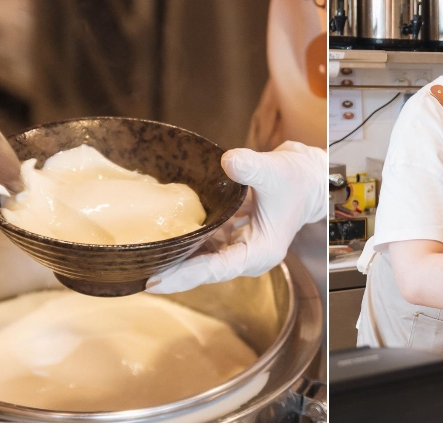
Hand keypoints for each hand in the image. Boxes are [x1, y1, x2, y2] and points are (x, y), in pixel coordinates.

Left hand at [146, 141, 325, 292]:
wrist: (307, 179)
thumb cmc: (296, 179)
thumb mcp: (276, 171)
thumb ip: (252, 167)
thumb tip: (229, 161)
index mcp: (259, 252)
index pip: (217, 269)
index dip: (186, 276)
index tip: (156, 281)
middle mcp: (246, 255)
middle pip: (204, 268)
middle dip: (173, 270)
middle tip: (136, 271)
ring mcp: (237, 246)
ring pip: (200, 257)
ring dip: (174, 255)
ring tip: (139, 255)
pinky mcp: (230, 235)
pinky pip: (202, 241)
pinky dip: (183, 237)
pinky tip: (159, 232)